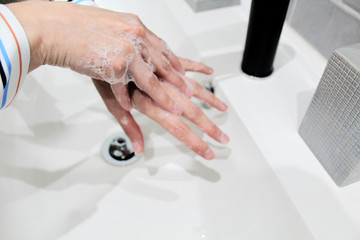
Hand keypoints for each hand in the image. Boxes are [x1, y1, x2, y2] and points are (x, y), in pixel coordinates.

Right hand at [7, 1, 189, 112]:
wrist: (54, 26)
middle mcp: (135, 36)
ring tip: (175, 110)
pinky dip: (125, 99)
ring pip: (150, 78)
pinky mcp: (114, 65)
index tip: (185, 72)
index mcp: (135, 26)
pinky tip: (130, 108)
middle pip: (163, 63)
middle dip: (178, 81)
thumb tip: (133, 54)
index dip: (175, 62)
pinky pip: (124, 87)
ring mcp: (126, 50)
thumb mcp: (108, 29)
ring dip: (163, 97)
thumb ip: (125, 40)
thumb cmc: (77, 28)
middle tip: (189, 92)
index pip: (162, 47)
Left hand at [92, 59, 228, 158]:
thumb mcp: (111, 102)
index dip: (195, 142)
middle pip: (192, 111)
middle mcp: (161, 86)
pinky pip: (185, 62)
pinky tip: (209, 71)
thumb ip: (128, 126)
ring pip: (194, 86)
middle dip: (210, 128)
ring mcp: (165, 71)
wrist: (95, 41)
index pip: (177, 128)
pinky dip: (198, 67)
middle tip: (223, 139)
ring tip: (223, 110)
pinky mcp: (164, 56)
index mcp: (148, 100)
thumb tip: (138, 149)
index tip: (208, 153)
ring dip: (210, 100)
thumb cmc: (100, 71)